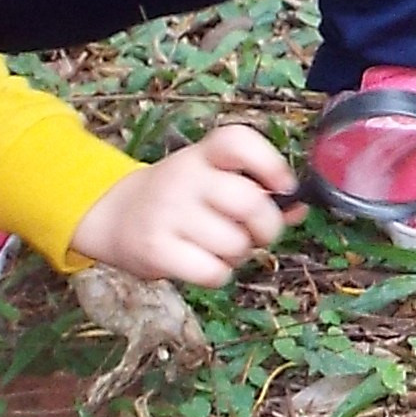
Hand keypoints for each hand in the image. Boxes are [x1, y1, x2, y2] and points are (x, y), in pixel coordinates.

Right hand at [68, 127, 297, 286]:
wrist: (114, 217)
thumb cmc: (179, 200)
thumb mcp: (212, 181)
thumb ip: (258, 190)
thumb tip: (300, 208)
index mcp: (202, 155)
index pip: (238, 141)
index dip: (270, 164)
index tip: (282, 187)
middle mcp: (184, 177)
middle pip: (250, 202)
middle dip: (266, 228)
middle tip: (255, 235)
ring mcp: (168, 213)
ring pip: (235, 244)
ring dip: (238, 255)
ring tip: (217, 247)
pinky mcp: (157, 250)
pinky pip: (214, 272)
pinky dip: (218, 275)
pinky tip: (202, 264)